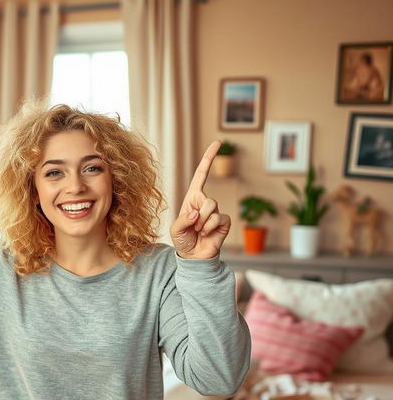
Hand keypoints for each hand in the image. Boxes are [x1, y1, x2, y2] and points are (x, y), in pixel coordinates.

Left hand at [170, 140, 230, 259]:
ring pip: (212, 208)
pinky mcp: (224, 221)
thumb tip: (196, 212)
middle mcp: (205, 202)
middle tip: (193, 227)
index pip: (201, 175)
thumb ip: (183, 219)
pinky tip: (207, 235)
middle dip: (197, 215)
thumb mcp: (175, 229)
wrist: (193, 257)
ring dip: (202, 222)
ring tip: (199, 231)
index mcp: (192, 198)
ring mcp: (216, 212)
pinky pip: (218, 218)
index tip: (218, 142)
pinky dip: (209, 228)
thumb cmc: (183, 241)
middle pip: (206, 198)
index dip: (209, 159)